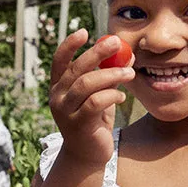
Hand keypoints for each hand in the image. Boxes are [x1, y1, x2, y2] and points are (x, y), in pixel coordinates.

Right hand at [48, 29, 134, 167]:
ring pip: (86, 84)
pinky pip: (95, 103)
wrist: (87, 155)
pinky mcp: (78, 125)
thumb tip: (127, 55)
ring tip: (129, 74)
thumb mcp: (100, 95)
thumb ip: (108, 77)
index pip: (59, 61)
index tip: (85, 32)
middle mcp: (58, 98)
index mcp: (59, 87)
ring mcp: (66, 112)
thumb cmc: (94, 122)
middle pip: (76, 69)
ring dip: (111, 75)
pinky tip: (122, 97)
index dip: (69, 45)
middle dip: (97, 53)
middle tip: (117, 43)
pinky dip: (111, 96)